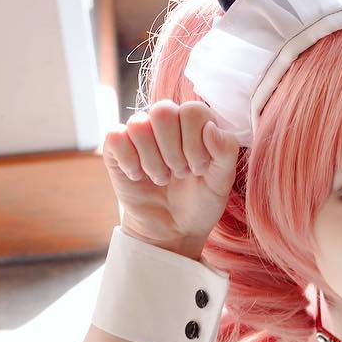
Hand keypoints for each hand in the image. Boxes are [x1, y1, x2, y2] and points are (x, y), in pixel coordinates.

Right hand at [101, 99, 239, 258]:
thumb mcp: (221, 184)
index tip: (199, 169)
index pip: (192, 111)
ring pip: (139, 125)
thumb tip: (210, 128)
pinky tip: (138, 178)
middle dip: (174, 153)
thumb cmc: (199, 203)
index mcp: (193, 124)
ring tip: (162, 179)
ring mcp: (140, 134)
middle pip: (162, 112)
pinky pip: (116, 138)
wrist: (173, 231)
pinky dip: (130, 163)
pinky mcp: (117, 148)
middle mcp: (166, 123)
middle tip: (180, 174)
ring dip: (153, 162)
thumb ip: (225, 153)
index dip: (195, 142)